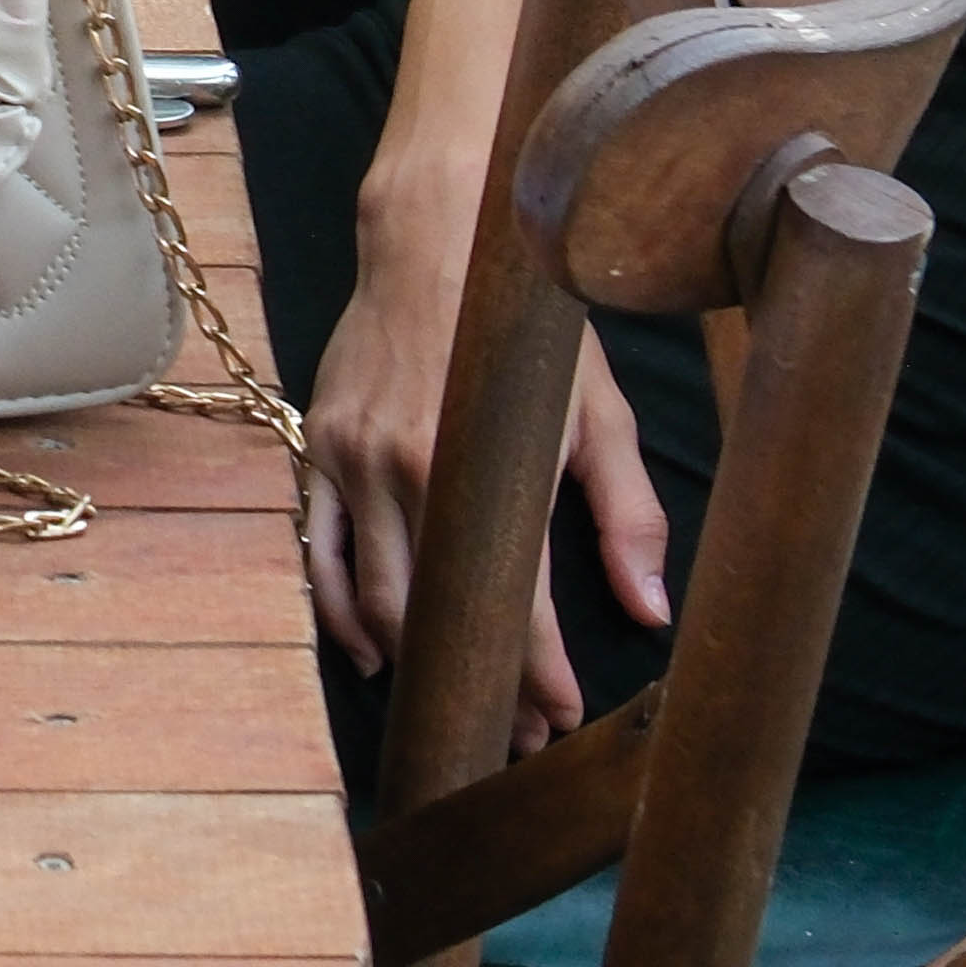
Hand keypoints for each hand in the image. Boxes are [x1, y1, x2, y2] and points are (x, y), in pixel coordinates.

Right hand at [297, 214, 674, 738]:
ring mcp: (350, 460)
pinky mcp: (317, 445)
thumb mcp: (598, 412)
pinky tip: (368, 648)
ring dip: (408, 663)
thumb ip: (626, 515)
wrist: (437, 234)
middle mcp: (404, 472)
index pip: (515, 605)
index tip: (560, 720)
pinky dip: (338, 612)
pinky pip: (316, 552)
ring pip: (369, 598)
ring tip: (444, 701)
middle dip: (475, 686)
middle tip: (510, 732)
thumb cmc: (530, 323)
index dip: (539, 676)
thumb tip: (650, 610)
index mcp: (479, 467)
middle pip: (434, 617)